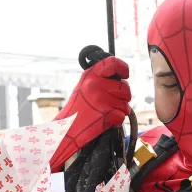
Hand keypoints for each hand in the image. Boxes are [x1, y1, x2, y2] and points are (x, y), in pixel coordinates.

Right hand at [50, 56, 132, 171]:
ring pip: (125, 104)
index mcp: (91, 75)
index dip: (123, 68)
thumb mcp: (84, 87)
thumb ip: (100, 80)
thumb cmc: (77, 109)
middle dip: (123, 97)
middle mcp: (96, 84)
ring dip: (120, 110)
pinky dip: (116, 121)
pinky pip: (122, 116)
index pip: (112, 63)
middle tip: (113, 103)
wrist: (66, 128)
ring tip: (107, 113)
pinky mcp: (106, 114)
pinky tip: (106, 121)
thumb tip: (120, 79)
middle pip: (125, 88)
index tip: (125, 74)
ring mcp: (101, 99)